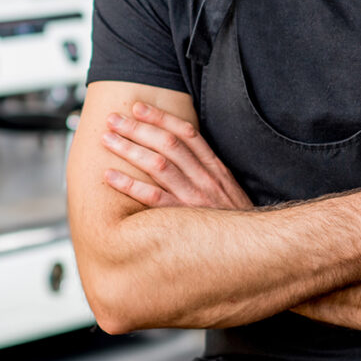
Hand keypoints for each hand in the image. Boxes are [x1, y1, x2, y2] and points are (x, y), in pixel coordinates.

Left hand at [101, 101, 252, 209]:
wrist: (253, 252)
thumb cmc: (233, 223)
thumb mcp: (227, 191)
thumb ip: (205, 172)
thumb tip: (177, 154)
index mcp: (215, 169)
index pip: (186, 133)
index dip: (160, 117)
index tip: (138, 107)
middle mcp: (205, 179)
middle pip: (168, 144)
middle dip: (137, 128)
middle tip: (112, 119)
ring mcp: (195, 199)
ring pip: (158, 164)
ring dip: (129, 149)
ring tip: (107, 139)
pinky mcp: (184, 221)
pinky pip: (153, 199)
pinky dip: (130, 185)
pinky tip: (110, 176)